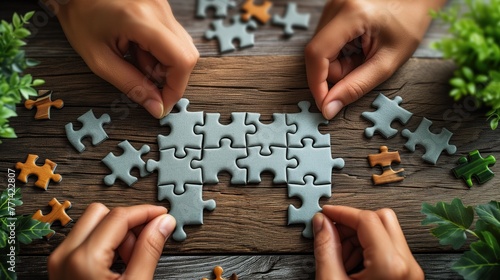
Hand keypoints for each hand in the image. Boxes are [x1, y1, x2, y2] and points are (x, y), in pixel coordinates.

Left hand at [48, 203, 175, 279]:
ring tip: (130, 261)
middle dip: (127, 223)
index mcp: (84, 259)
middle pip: (102, 213)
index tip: (163, 216)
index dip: (145, 212)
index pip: (119, 216)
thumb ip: (150, 250)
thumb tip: (163, 223)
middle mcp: (65, 255)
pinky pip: (85, 239)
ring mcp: (59, 261)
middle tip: (143, 245)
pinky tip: (117, 266)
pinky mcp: (60, 267)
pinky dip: (105, 243)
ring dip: (117, 233)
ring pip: (92, 223)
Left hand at [52, 0, 198, 118]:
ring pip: (182, 47)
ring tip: (136, 60)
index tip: (161, 104)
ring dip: (163, 64)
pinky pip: (173, 37)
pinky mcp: (162, 7)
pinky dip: (160, 51)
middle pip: (187, 55)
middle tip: (146, 82)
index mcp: (142, 20)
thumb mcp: (99, 59)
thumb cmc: (80, 17)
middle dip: (170, 78)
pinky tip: (138, 48)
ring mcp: (163, 6)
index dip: (176, 88)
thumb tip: (156, 106)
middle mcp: (159, 10)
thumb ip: (131, 84)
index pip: (181, 61)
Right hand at [305, 0, 446, 119]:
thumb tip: (328, 108)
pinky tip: (356, 46)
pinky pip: (324, 41)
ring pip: (319, 50)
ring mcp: (331, 4)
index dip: (317, 83)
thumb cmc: (408, 25)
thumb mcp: (387, 62)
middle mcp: (335, 5)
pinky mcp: (331, 8)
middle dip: (335, 71)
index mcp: (351, 14)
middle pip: (317, 54)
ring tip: (363, 54)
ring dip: (337, 62)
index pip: (316, 54)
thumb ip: (356, 86)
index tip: (325, 105)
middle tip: (363, 66)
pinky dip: (337, 52)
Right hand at [313, 205, 423, 279]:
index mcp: (390, 265)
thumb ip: (326, 249)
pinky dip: (368, 250)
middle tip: (332, 232)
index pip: (367, 219)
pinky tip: (350, 265)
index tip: (326, 213)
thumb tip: (322, 223)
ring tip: (339, 255)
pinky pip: (390, 250)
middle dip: (353, 222)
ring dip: (359, 237)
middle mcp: (407, 266)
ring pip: (387, 233)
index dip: (342, 212)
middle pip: (382, 219)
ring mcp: (411, 273)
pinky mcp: (408, 278)